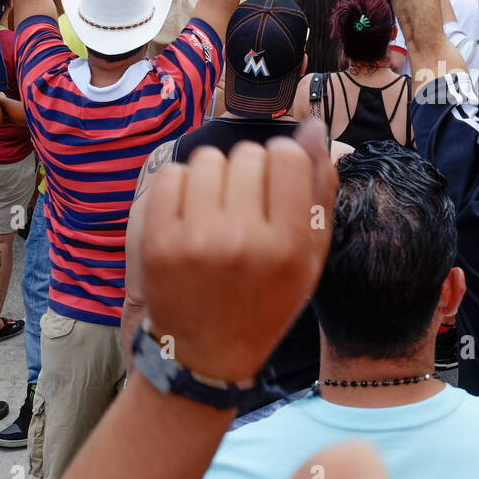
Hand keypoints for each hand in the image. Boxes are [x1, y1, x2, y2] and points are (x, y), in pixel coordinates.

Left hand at [128, 126, 337, 383]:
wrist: (206, 352)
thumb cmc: (266, 297)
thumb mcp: (310, 255)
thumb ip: (319, 189)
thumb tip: (314, 125)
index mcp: (289, 245)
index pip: (287, 155)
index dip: (283, 162)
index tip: (277, 187)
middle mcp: (244, 241)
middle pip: (248, 154)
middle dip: (249, 172)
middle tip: (245, 209)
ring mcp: (197, 240)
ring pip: (209, 159)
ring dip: (215, 177)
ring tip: (217, 211)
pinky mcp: (158, 241)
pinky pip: (172, 175)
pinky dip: (182, 187)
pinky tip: (190, 216)